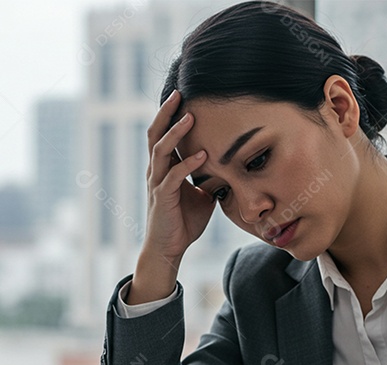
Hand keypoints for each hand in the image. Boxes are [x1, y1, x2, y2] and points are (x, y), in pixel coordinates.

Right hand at [128, 90, 215, 304]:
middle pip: (155, 134)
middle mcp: (156, 171)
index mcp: (164, 168)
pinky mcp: (163, 197)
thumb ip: (210, 178)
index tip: (183, 96)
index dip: (171, 115)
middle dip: (166, 113)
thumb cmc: (184, 222)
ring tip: (190, 117)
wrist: (168, 249)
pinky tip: (203, 155)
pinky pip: (174, 176)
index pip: (164, 134)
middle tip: (179, 93)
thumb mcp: (202, 195)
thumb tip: (231, 167)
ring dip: (176, 133)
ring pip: (160, 150)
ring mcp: (157, 183)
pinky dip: (188, 164)